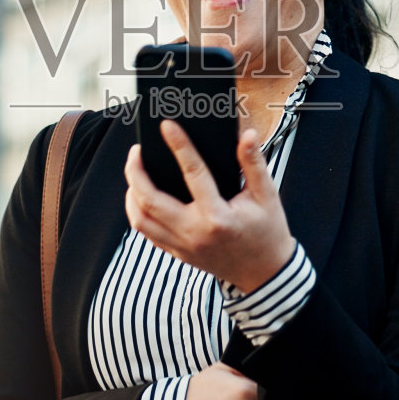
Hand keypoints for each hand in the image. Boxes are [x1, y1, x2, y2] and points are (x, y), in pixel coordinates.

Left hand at [124, 122, 295, 291]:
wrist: (264, 273)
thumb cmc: (267, 231)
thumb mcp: (267, 196)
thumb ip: (254, 164)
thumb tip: (246, 135)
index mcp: (217, 217)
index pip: (192, 173)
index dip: (179, 146)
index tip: (166, 126)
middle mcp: (194, 233)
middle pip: (149, 200)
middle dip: (136, 172)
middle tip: (137, 151)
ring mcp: (182, 246)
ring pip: (140, 219)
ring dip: (131, 194)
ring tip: (135, 172)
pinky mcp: (177, 254)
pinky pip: (147, 233)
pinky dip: (138, 212)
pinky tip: (140, 197)